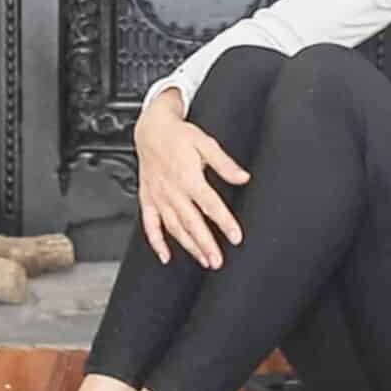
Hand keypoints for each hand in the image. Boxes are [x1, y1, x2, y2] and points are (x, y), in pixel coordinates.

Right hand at [133, 92, 249, 269]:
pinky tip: (165, 255)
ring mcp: (159, 198)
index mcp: (188, 177)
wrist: (151, 129)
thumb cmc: (178, 136)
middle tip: (217, 261)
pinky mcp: (147, 199)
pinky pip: (149, 225)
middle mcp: (173, 191)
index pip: (210, 205)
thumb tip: (242, 177)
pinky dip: (156, 242)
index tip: (235, 237)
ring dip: (188, 246)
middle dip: (206, 244)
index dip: (225, 222)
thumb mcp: (205, 143)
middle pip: (192, 222)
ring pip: (174, 227)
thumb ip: (224, 163)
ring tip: (202, 260)